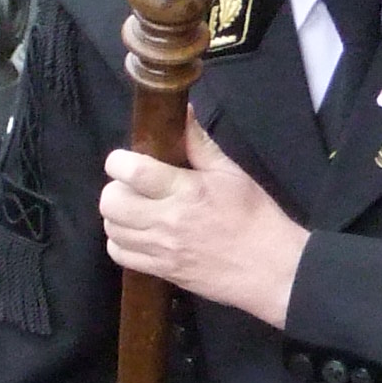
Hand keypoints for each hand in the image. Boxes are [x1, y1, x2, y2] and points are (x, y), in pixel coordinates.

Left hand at [99, 116, 307, 326]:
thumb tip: (183, 111)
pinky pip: (120, 255)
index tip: (125, 160)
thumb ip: (199, 143)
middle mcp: (168, 221)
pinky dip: (121, 242)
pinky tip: (138, 233)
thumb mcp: (231, 172)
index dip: (118, 161)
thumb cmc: (255, 216)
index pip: (132, 171)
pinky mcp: (162, 271)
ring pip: (112, 229)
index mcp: (186, 191)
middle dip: (115, 188)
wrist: (270, 268)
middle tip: (132, 186)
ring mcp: (162, 249)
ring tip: (136, 209)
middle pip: (112, 202)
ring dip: (117, 215)